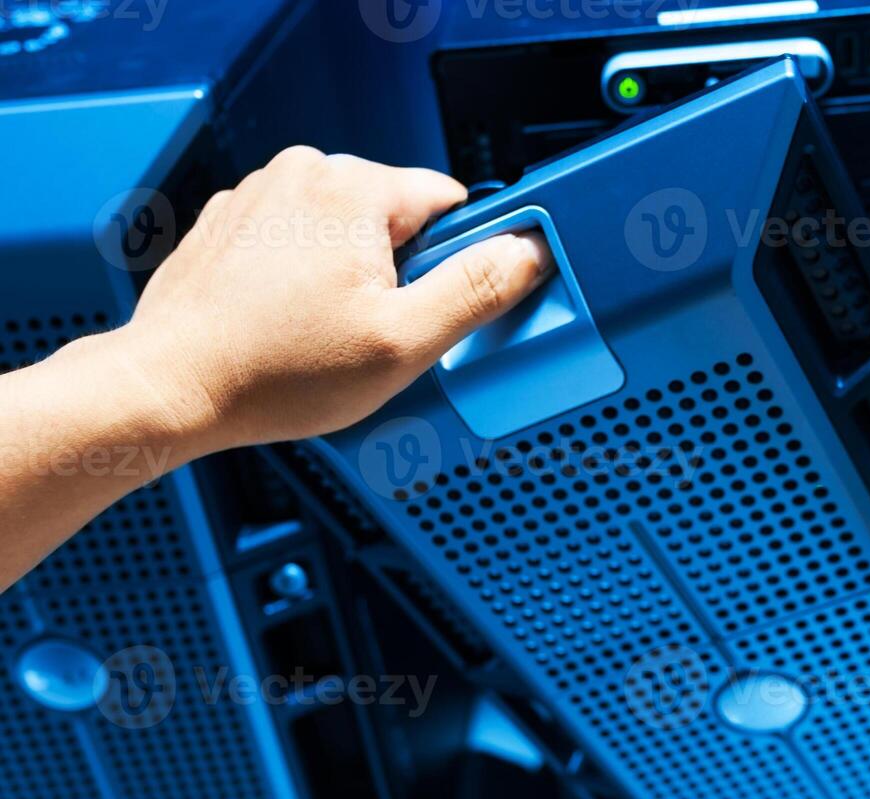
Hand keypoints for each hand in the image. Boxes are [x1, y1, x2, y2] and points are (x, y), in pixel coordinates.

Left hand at [101, 146, 551, 457]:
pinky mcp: (233, 221)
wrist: (172, 386)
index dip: (460, 260)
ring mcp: (261, 193)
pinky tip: (294, 321)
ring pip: (350, 228)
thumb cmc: (277, 371)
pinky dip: (309, 275)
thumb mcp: (403, 343)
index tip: (441, 306)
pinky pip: (302, 238)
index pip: (450, 202)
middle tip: (379, 332)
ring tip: (327, 331)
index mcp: (352, 188)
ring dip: (356, 275)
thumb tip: (528, 251)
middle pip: (399, 216)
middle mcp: (303, 172)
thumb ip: (476, 291)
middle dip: (404, 271)